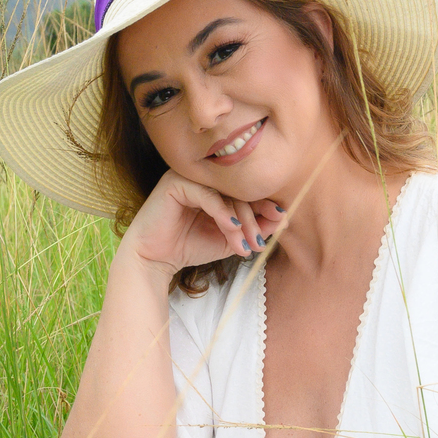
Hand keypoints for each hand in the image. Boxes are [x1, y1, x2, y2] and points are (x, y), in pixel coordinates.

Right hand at [121, 170, 284, 276]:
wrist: (154, 260)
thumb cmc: (189, 247)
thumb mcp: (229, 240)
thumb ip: (254, 229)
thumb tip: (283, 218)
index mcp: (215, 185)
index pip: (246, 190)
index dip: (265, 205)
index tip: (280, 221)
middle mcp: (202, 176)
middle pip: (239, 190)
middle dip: (254, 218)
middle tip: (259, 242)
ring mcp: (188, 177)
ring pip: (225, 193)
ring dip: (241, 221)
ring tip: (245, 245)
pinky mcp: (174, 183)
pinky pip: (207, 195)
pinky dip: (222, 213)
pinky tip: (231, 229)